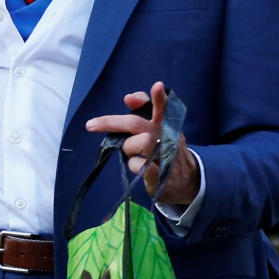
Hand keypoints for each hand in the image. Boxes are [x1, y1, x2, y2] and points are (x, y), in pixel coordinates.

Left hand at [85, 81, 198, 206]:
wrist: (187, 180)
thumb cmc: (166, 150)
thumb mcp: (160, 129)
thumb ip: (145, 112)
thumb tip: (129, 97)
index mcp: (166, 123)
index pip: (162, 105)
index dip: (153, 98)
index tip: (131, 97)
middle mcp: (167, 135)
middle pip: (136, 123)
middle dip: (111, 122)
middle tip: (90, 125)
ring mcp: (165, 154)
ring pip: (138, 143)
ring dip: (128, 148)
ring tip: (134, 153)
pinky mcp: (161, 173)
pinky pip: (140, 165)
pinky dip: (134, 165)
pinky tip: (138, 166)